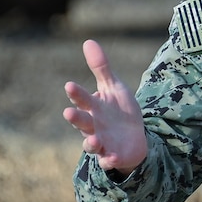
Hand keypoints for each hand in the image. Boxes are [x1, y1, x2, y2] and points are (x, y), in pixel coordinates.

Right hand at [63, 39, 146, 174]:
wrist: (133, 138)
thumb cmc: (118, 111)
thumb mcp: (114, 87)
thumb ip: (101, 67)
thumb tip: (88, 40)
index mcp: (93, 107)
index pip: (82, 99)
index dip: (76, 94)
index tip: (70, 85)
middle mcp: (93, 125)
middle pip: (82, 122)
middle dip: (76, 118)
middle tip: (68, 112)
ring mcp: (101, 142)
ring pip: (91, 144)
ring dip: (91, 142)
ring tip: (94, 140)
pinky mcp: (112, 156)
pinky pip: (109, 160)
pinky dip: (109, 160)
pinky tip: (112, 159)